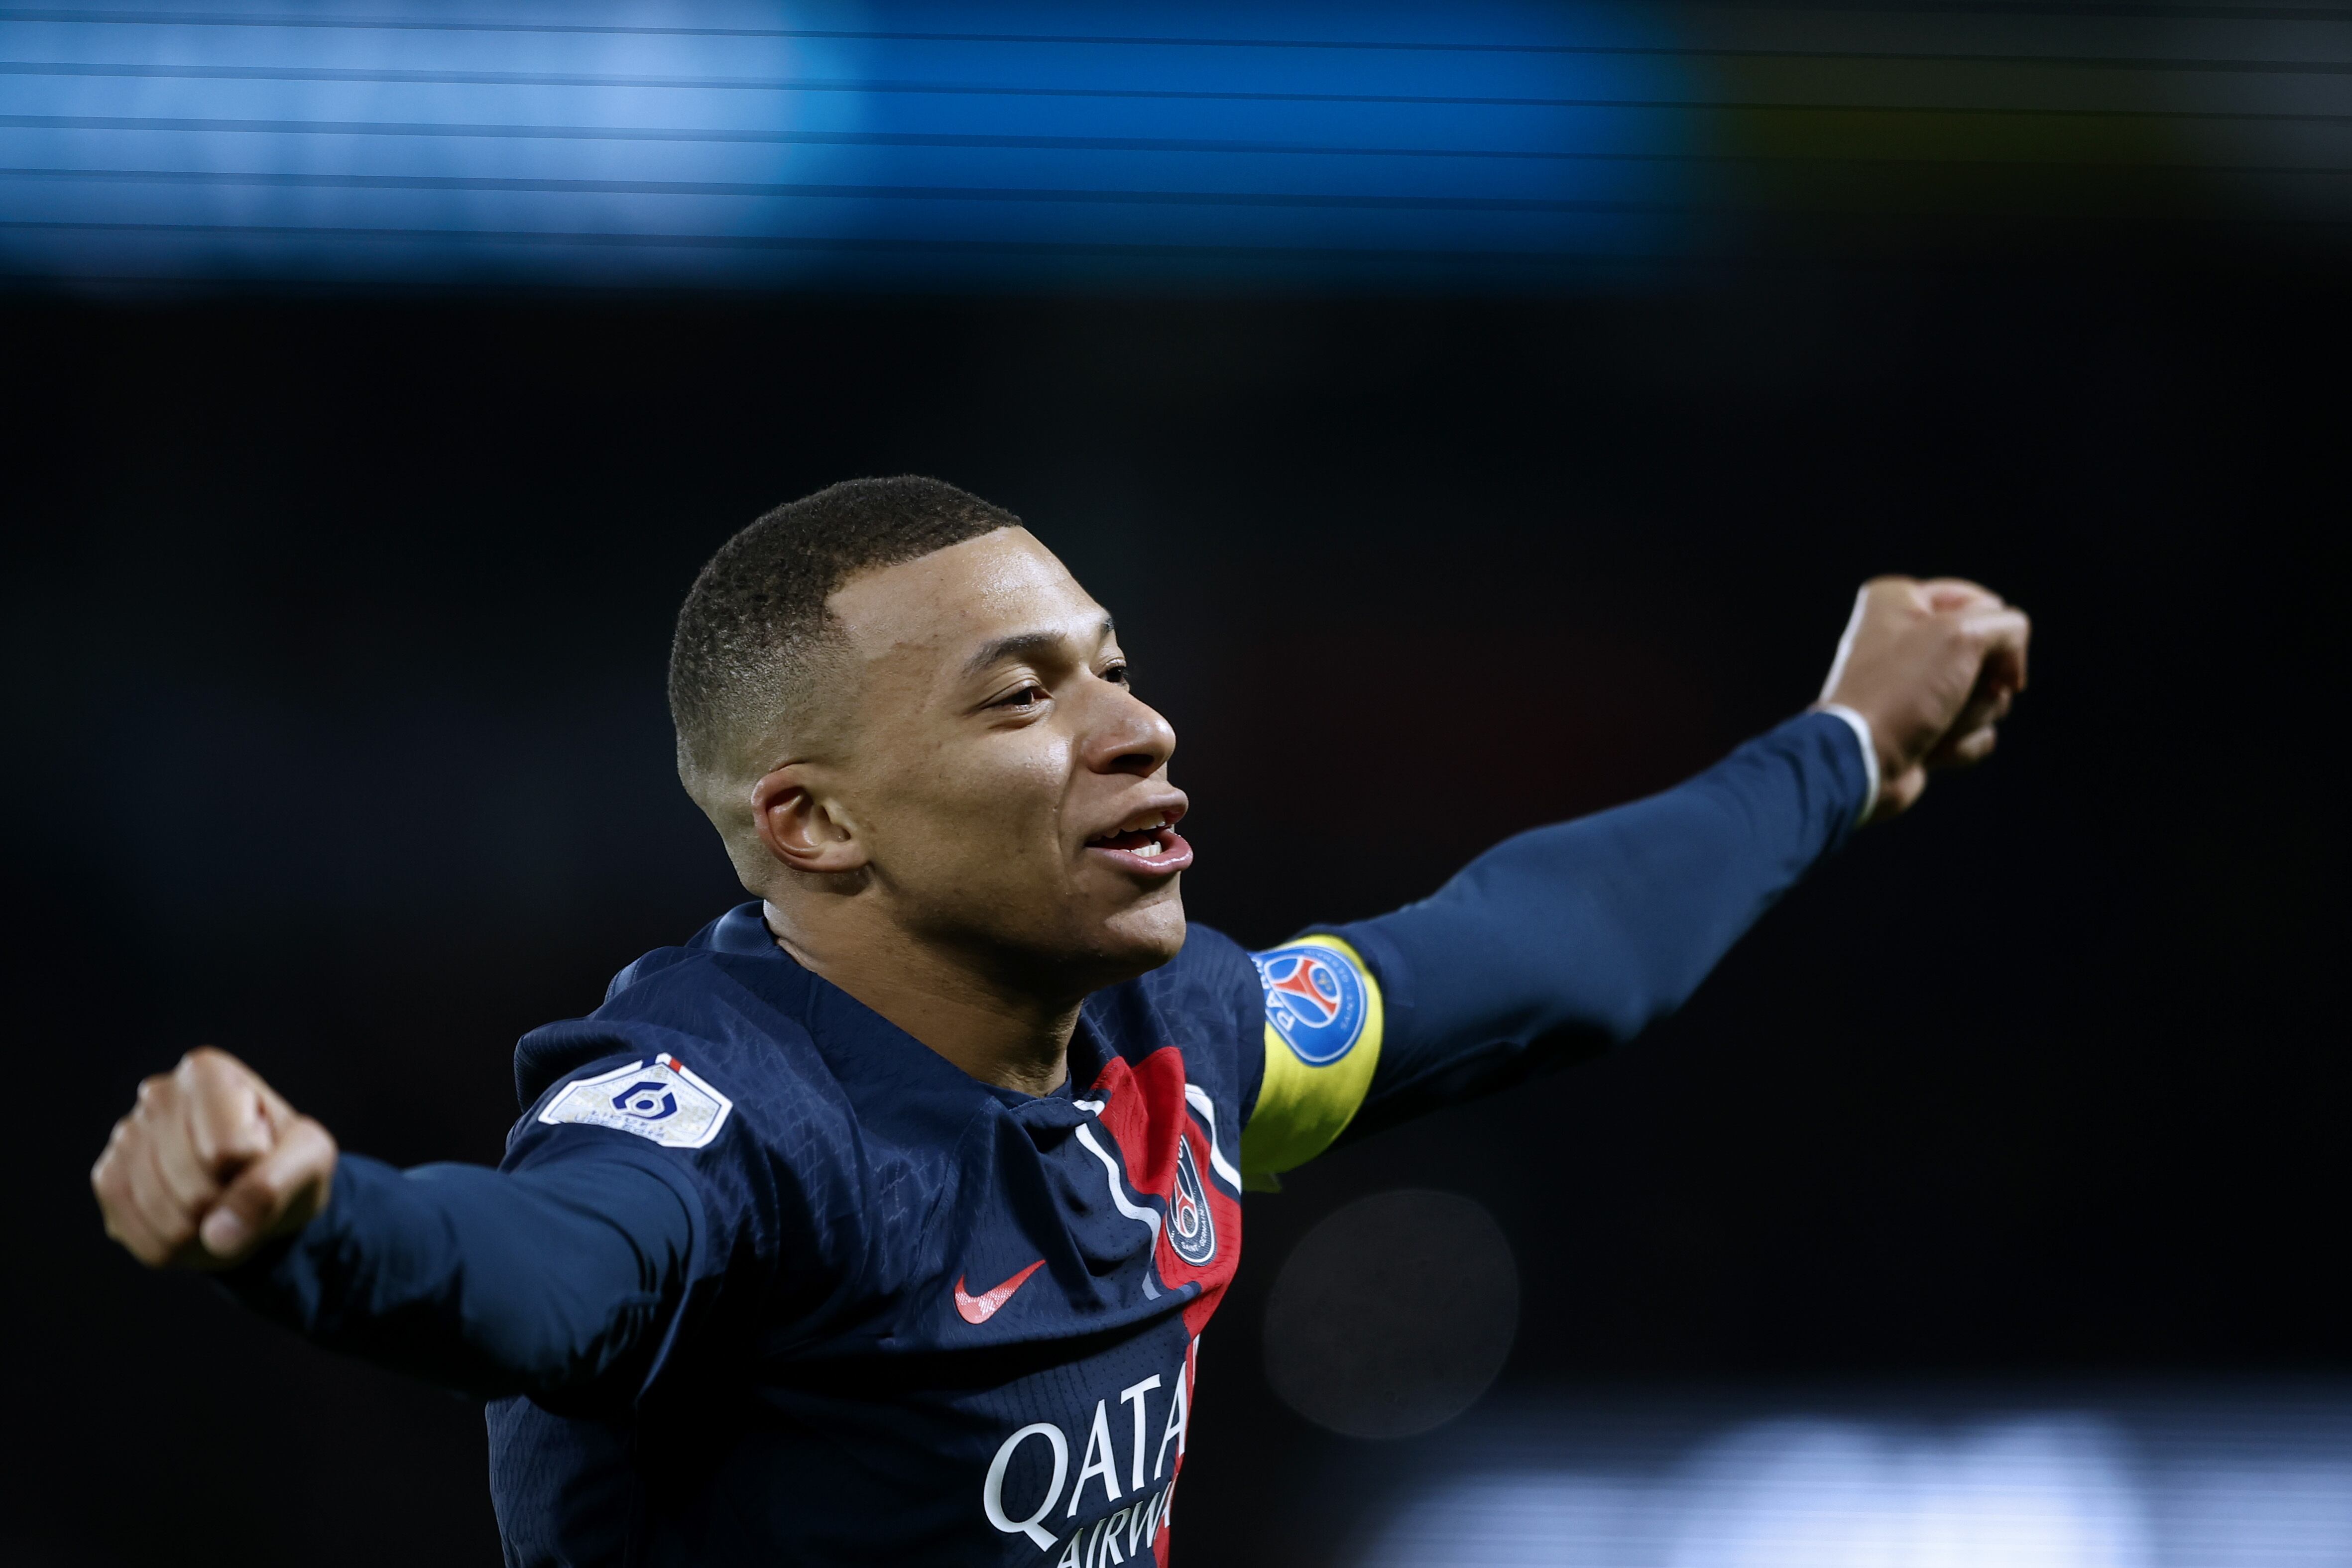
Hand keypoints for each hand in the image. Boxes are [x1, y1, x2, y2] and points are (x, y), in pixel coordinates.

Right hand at [91, 1047, 336, 1270]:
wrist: (254, 1183)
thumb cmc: (284, 1159)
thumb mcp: (310, 1160)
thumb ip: (276, 1186)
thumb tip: (218, 1234)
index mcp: (207, 1073)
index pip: (227, 1151)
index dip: (255, 1170)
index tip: (263, 1153)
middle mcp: (156, 1096)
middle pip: (195, 1190)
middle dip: (228, 1205)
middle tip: (240, 1185)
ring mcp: (125, 1138)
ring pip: (166, 1219)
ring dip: (204, 1230)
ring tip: (219, 1202)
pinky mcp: (108, 1178)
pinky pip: (140, 1237)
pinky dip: (176, 1245)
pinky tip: (190, 1218)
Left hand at [1818, 576, 2031, 822]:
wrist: (1861, 760)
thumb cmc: (1902, 689)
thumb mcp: (1963, 636)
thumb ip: (2007, 627)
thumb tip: (2010, 664)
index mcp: (1899, 600)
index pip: (1983, 602)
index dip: (1994, 632)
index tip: (1985, 654)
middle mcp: (1903, 638)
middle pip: (1989, 653)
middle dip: (1983, 683)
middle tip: (1954, 693)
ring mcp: (1913, 685)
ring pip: (1987, 695)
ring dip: (1972, 715)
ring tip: (1936, 725)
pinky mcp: (1923, 725)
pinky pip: (1974, 730)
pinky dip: (1961, 743)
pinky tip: (1931, 749)